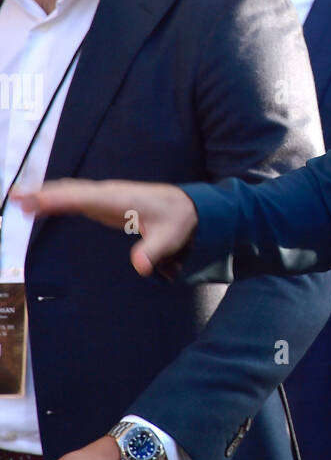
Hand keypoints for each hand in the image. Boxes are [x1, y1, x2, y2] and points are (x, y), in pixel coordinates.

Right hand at [11, 178, 197, 276]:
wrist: (185, 206)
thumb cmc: (176, 220)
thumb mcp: (169, 239)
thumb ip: (153, 252)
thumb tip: (140, 268)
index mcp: (118, 199)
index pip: (83, 197)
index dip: (57, 199)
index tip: (34, 202)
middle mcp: (106, 193)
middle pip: (69, 191)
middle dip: (42, 194)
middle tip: (15, 199)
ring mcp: (103, 196)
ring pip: (69, 192)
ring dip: (44, 194)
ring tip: (17, 199)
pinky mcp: (102, 202)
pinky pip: (74, 198)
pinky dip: (56, 199)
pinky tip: (39, 205)